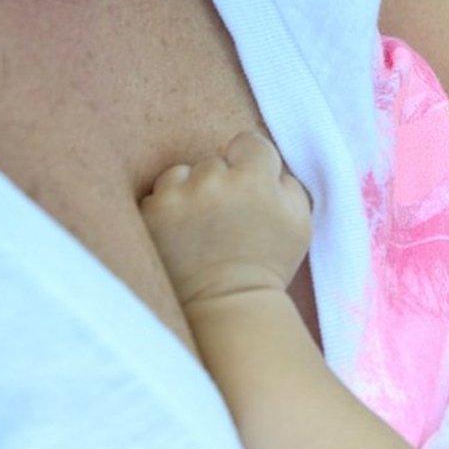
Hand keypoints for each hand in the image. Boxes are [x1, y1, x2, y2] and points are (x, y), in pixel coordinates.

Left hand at [140, 131, 310, 304]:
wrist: (226, 305)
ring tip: (200, 228)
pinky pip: (156, 197)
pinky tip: (181, 237)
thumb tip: (270, 165)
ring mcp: (176, 197)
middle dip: (221, 182)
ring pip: (180, 174)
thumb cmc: (268, 264)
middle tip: (227, 218)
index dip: (252, 165)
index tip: (251, 189)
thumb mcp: (300, 222)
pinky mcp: (149, 215)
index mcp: (254, 179)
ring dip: (188, 192)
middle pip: (213, 161)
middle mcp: (212, 180)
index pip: (248, 142)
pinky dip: (166, 213)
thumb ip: (287, 182)